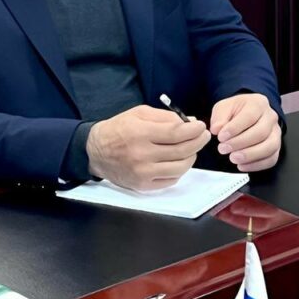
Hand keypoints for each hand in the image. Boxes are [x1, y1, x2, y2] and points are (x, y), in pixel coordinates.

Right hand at [86, 105, 209, 190]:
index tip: (200, 126)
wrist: (95, 151)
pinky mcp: (142, 185)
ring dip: (191, 156)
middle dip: (198, 141)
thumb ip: (167, 117)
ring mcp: (143, 173)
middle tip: (202, 136)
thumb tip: (190, 122)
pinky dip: (179, 170)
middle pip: (182, 151)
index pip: (177, 133)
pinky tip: (177, 160)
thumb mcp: (140, 113)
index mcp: (140, 133)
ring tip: (190, 148)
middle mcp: (142, 155)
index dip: (194, 130)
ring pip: (180, 167)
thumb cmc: (119, 129)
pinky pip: (171, 180)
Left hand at [210, 94, 281, 171]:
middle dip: (241, 143)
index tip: (220, 137)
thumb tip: (217, 129)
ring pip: (270, 146)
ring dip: (250, 155)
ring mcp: (276, 133)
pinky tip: (241, 166)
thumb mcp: (224, 108)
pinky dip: (257, 165)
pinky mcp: (276, 147)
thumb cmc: (236, 112)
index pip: (250, 116)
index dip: (235, 128)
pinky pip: (272, 159)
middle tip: (223, 149)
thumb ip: (219, 117)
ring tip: (233, 158)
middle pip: (261, 132)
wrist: (246, 115)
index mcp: (258, 103)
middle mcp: (271, 117)